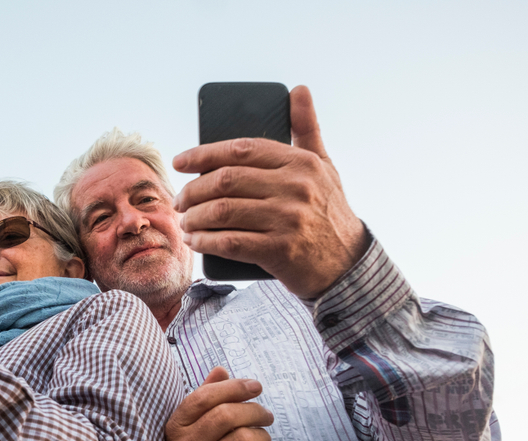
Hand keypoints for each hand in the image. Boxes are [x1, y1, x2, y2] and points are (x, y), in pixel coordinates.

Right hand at [163, 367, 272, 440]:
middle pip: (227, 416)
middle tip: (267, 416)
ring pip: (244, 440)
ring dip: (262, 436)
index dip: (234, 387)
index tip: (256, 387)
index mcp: (175, 427)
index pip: (205, 397)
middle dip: (255, 411)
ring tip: (263, 439)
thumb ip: (206, 398)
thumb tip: (221, 370)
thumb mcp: (192, 429)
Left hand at [172, 85, 370, 298]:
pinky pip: (230, 242)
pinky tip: (195, 240)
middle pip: (225, 180)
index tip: (180, 162)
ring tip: (185, 221)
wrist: (347, 264)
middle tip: (180, 200)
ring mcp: (288, 220)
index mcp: (301, 162)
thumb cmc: (328, 211)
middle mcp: (295, 188)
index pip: (241, 150)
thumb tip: (299, 89)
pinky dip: (206, 241)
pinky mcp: (280, 250)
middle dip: (193, 190)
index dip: (203, 154)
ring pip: (223, 211)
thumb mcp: (323, 167)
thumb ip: (307, 129)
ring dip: (195, 217)